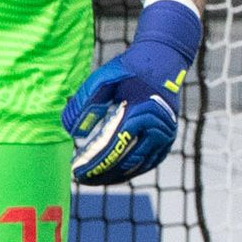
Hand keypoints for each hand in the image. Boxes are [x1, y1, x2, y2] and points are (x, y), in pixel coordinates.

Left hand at [63, 0, 200, 185]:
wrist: (162, 61)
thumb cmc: (130, 70)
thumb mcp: (103, 79)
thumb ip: (86, 104)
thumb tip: (73, 133)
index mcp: (142, 112)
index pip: (115, 146)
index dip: (95, 163)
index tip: (77, 171)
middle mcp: (158, 128)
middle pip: (127, 161)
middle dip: (103, 174)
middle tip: (82, 179)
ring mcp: (166, 135)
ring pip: (139, 166)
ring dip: (116, 176)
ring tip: (95, 180)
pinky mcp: (168, 139)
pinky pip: (149, 162)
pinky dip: (131, 170)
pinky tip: (115, 174)